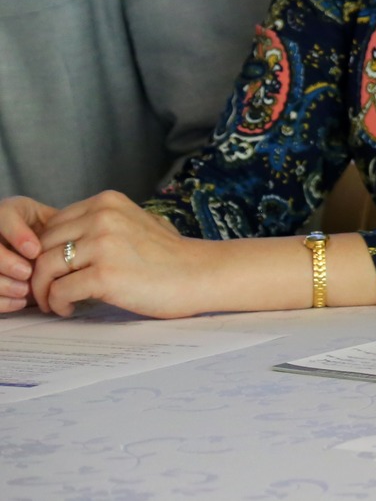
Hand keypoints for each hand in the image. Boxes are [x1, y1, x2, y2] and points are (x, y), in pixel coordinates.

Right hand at [0, 196, 56, 312]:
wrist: (40, 253)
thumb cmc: (55, 236)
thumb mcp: (57, 226)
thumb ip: (63, 229)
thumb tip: (84, 241)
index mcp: (9, 213)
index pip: (4, 215)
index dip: (17, 234)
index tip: (35, 251)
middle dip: (6, 261)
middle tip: (27, 273)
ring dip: (3, 282)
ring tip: (24, 291)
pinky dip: (2, 299)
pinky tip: (20, 301)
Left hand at [28, 191, 218, 318]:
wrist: (200, 274)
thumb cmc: (170, 256)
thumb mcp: (135, 222)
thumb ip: (102, 223)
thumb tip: (64, 239)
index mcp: (108, 202)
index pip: (52, 225)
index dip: (46, 250)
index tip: (54, 270)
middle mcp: (103, 217)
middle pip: (43, 246)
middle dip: (39, 271)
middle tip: (49, 290)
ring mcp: (103, 245)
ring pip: (45, 268)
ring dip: (44, 290)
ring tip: (56, 302)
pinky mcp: (105, 275)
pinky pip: (60, 291)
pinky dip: (58, 304)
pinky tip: (70, 309)